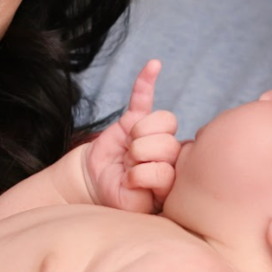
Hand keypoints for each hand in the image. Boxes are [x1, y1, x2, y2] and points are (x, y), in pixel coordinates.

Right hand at [83, 59, 178, 212]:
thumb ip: (146, 196)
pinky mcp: (135, 119)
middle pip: (168, 144)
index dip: (147, 175)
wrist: (96, 184)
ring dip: (139, 135)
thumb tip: (145, 173)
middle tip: (128, 167)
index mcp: (175, 175)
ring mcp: (153, 133)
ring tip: (128, 152)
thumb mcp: (132, 205)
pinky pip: (143, 97)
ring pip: (161, 122)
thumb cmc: (118, 197)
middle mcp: (170, 152)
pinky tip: (153, 65)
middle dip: (141, 156)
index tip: (133, 184)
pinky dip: (146, 81)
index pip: (170, 168)